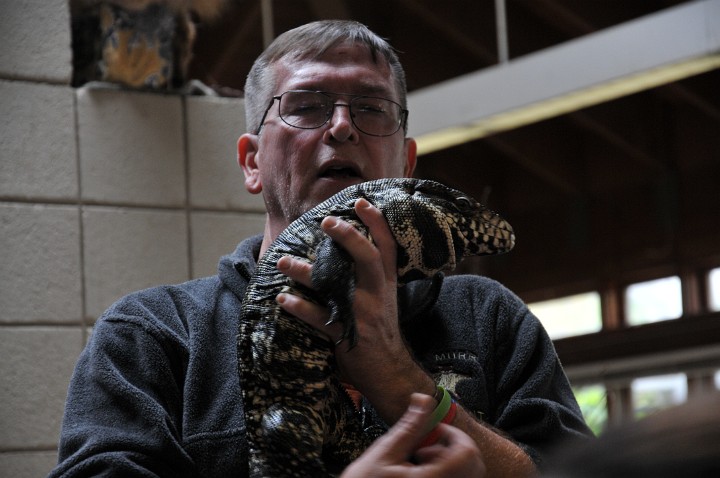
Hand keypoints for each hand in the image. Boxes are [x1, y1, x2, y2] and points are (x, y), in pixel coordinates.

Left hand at [276, 198, 436, 422]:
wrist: (390, 371)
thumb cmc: (380, 330)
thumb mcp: (384, 299)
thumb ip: (369, 276)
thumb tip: (344, 248)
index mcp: (386, 283)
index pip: (387, 247)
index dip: (376, 223)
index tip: (360, 201)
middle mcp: (377, 294)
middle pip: (368, 257)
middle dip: (348, 236)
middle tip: (326, 221)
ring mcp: (363, 314)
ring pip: (336, 286)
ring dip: (307, 272)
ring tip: (284, 261)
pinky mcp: (347, 335)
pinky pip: (320, 318)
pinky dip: (300, 307)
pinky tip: (283, 298)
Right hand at [340, 393, 485, 477]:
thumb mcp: (386, 450)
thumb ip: (410, 425)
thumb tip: (423, 398)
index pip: (467, 452)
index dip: (454, 434)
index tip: (436, 430)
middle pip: (473, 465)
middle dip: (454, 447)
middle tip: (430, 443)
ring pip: (465, 473)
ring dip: (447, 459)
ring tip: (419, 458)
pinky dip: (443, 470)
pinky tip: (420, 469)